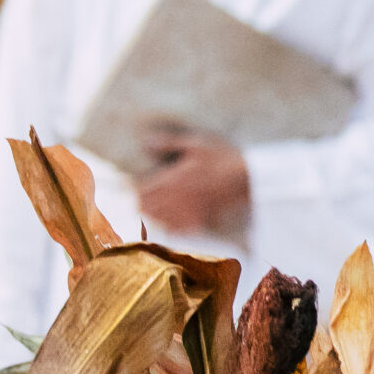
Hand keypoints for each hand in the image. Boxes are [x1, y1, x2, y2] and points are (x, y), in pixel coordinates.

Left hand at [134, 129, 248, 236]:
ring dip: (150, 215)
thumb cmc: (223, 157)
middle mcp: (177, 198)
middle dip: (139, 203)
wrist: (248, 179)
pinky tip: (167, 223)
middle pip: (147, 207)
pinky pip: (177, 230)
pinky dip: (168, 227)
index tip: (126, 186)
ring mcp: (188, 211)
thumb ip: (169, 144)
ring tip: (147, 211)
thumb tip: (145, 144)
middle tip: (136, 198)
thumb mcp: (196, 143)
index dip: (130, 189)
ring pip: (159, 220)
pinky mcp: (200, 221)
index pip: (142, 188)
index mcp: (174, 178)